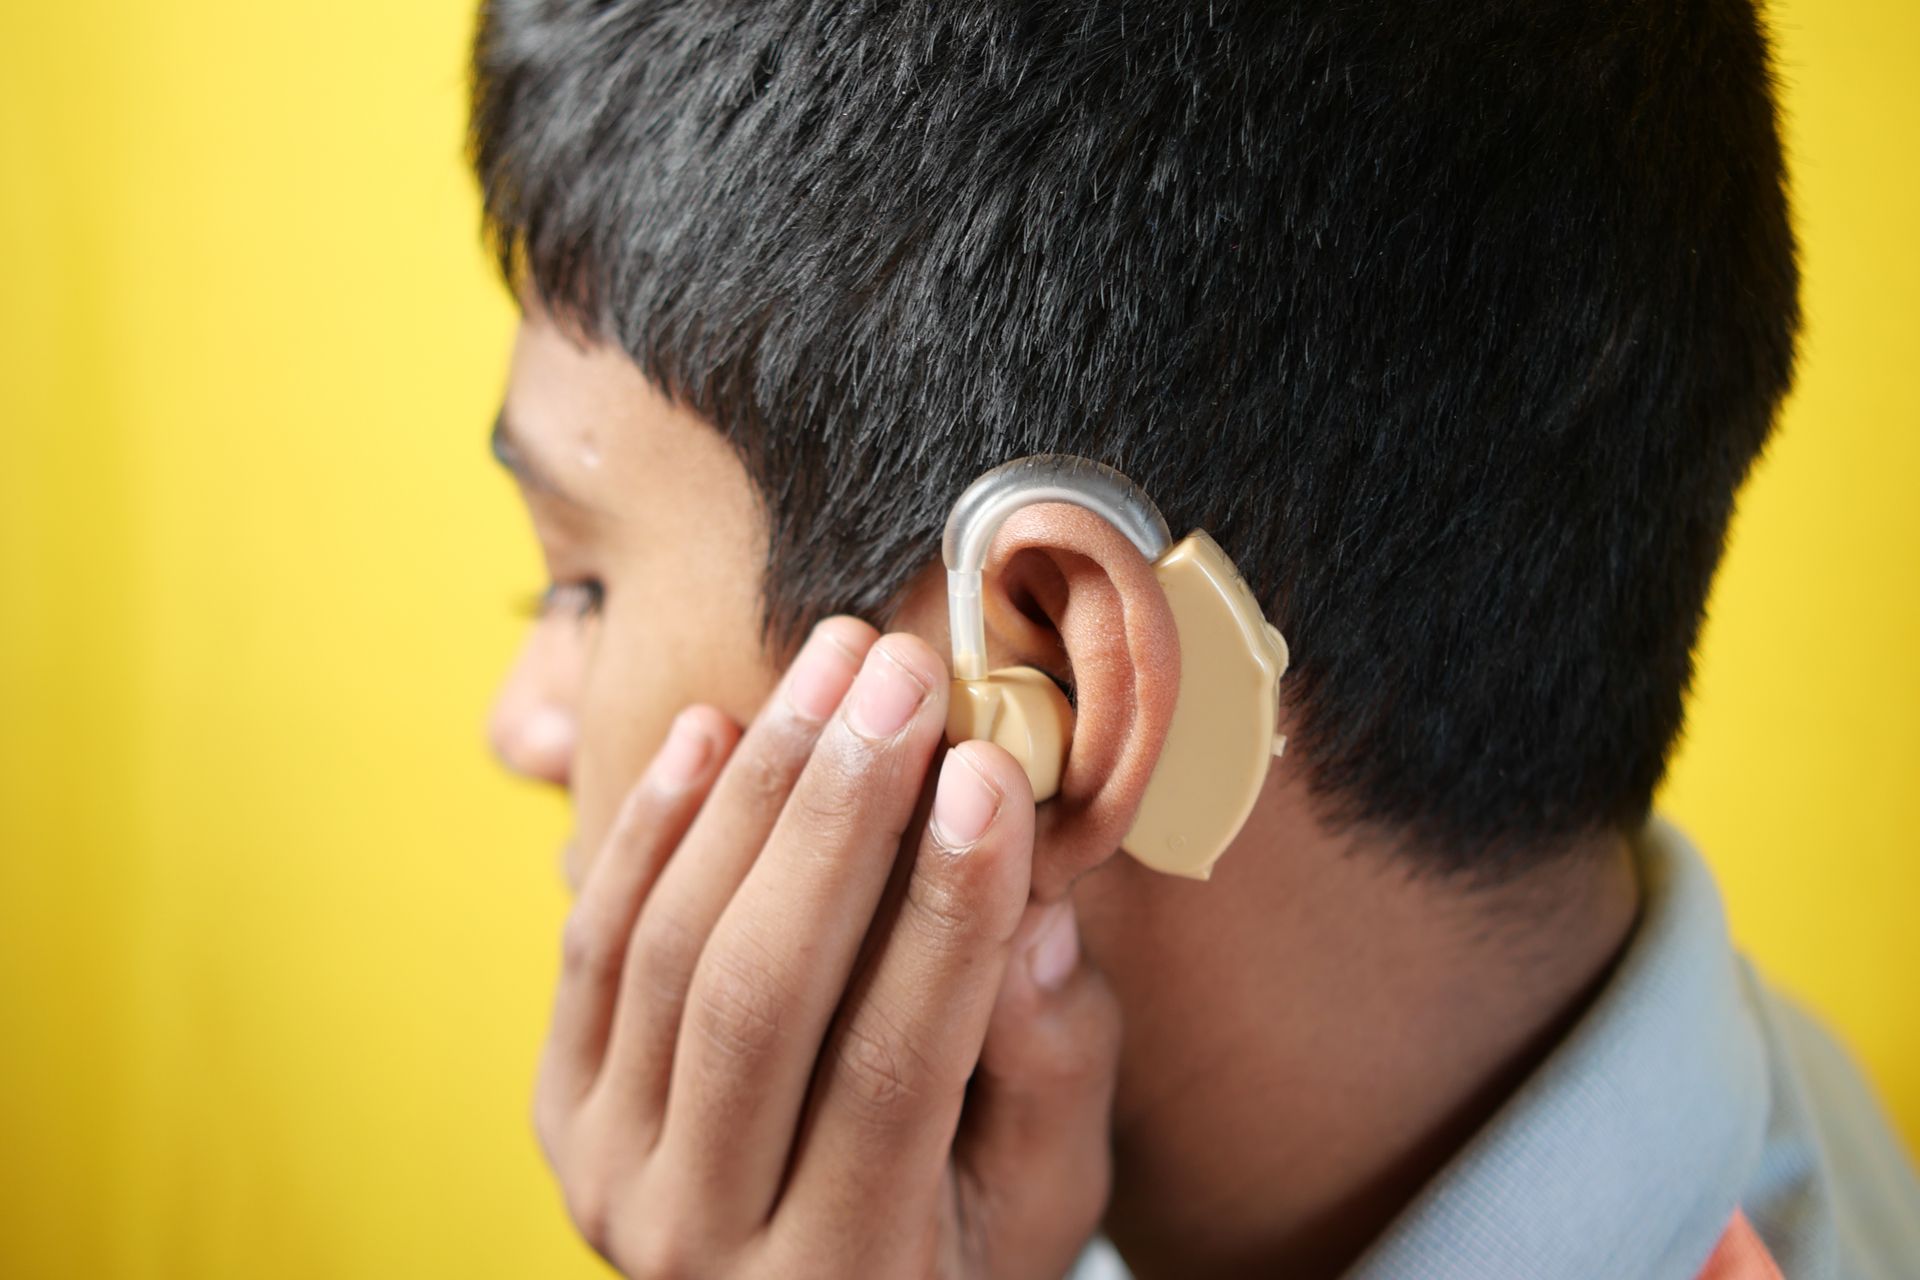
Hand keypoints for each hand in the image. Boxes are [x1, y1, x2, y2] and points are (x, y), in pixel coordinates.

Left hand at [531, 618, 1123, 1278]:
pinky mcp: (561, 1107)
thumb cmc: (955, 1254)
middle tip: (905, 677)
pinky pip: (593, 946)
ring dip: (757, 789)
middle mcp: (696, 1242)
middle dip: (838, 815)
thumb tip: (1030, 913)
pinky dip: (651, 827)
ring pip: (671, 950)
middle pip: (761, 994)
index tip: (990, 771)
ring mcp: (607, 1170)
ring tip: (835, 665)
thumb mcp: (1041, 1197)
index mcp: (846, 1279)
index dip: (945, 912)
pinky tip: (712, 726)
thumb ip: (1049, 1070)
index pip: (894, 1069)